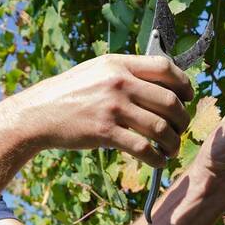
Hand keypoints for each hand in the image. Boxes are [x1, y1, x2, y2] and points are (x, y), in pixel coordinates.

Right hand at [12, 54, 193, 166]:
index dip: (183, 84)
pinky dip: (157, 158)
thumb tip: (158, 85)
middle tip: (182, 129)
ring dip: (173, 141)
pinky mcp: (105, 132)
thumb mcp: (95, 71)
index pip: (165, 67)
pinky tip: (158, 161)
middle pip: (169, 100)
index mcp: (118, 64)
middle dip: (183, 118)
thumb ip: (124, 73)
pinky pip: (143, 148)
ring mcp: (112, 107)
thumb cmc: (67, 94)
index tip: (187, 97)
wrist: (37, 114)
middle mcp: (118, 82)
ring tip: (172, 148)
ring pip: (161, 127)